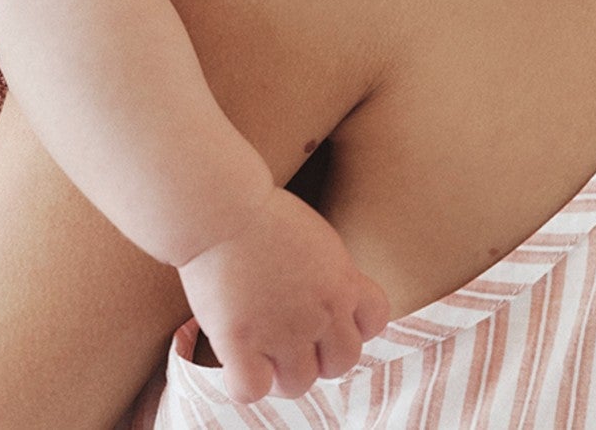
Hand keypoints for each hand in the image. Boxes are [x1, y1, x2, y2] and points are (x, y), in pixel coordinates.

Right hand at [176, 186, 389, 401]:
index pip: (374, 322)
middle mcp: (322, 311)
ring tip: (262, 356)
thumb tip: (327, 294)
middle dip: (319, 357)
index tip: (328, 319)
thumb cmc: (260, 211)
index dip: (351, 326)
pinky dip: (245, 384)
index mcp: (343, 281)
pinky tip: (235, 361)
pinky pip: (252, 390)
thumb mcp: (316, 237)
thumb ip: (330, 272)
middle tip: (292, 341)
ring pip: (299, 384)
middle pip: (341, 362)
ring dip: (282, 375)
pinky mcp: (242, 341)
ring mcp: (283, 330)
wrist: (221, 206)